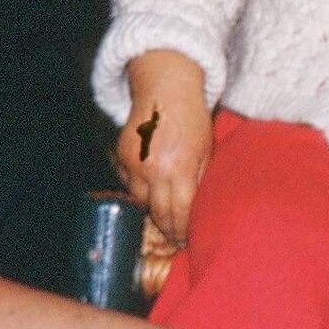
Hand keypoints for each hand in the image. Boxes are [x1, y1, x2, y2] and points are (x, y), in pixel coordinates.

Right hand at [118, 52, 214, 243]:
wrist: (165, 88)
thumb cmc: (192, 118)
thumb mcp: (207, 150)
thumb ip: (201, 182)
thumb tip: (198, 212)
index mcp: (179, 169)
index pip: (180, 214)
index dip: (183, 232)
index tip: (187, 241)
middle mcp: (154, 170)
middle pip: (158, 214)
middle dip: (168, 229)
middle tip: (176, 237)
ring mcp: (134, 164)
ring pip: (141, 202)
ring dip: (152, 211)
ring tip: (163, 216)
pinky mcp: (121, 156)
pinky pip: (128, 184)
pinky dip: (138, 191)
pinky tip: (150, 191)